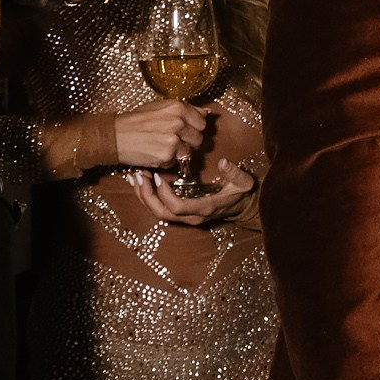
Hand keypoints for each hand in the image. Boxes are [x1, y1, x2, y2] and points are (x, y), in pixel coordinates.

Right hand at [113, 97, 208, 167]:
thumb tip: (207, 112)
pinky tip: (155, 153)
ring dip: (178, 153)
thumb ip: (185, 110)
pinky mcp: (167, 155)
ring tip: (161, 146)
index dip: (194, 128)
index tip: (186, 131)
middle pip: (199, 138)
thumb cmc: (135, 121)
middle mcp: (178, 122)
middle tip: (173, 140)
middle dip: (189, 142)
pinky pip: (175, 162)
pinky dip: (167, 161)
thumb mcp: (160, 107)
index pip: (202, 121)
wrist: (115, 135)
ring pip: (189, 152)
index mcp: (178, 107)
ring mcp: (173, 140)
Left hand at [131, 162, 254, 223]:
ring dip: (143, 196)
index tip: (158, 177)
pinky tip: (141, 182)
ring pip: (157, 212)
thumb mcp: (244, 182)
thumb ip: (235, 173)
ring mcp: (185, 217)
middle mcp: (192, 217)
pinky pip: (160, 208)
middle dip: (147, 196)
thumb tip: (223, 162)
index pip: (178, 207)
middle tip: (139, 176)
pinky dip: (148, 196)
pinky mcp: (181, 213)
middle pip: (161, 213)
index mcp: (205, 208)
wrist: (241, 207)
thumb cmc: (241, 193)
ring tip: (135, 177)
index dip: (164, 194)